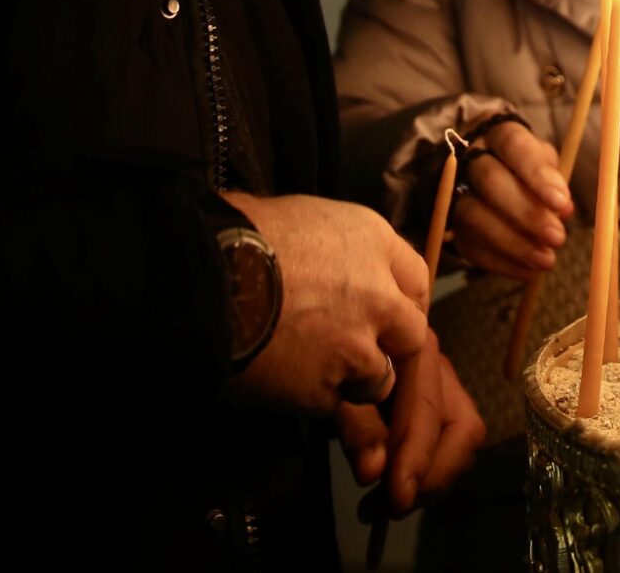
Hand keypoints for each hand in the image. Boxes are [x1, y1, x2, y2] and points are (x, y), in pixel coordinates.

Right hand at [224, 192, 430, 414]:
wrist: (203, 281)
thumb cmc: (238, 234)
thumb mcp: (301, 216)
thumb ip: (334, 244)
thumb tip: (324, 253)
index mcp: (373, 242)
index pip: (416, 277)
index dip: (399, 297)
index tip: (385, 310)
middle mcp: (380, 296)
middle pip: (412, 333)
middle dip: (390, 343)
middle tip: (358, 347)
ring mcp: (356, 349)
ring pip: (380, 379)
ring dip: (357, 379)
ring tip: (317, 370)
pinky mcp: (323, 390)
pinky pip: (332, 403)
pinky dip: (314, 398)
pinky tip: (285, 382)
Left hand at [340, 330, 488, 517]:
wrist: (327, 350)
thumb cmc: (329, 364)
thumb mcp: (334, 394)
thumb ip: (358, 428)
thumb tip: (374, 473)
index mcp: (416, 349)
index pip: (430, 409)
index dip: (418, 458)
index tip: (397, 499)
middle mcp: (440, 367)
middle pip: (464, 429)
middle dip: (434, 475)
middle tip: (392, 506)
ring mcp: (445, 389)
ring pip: (463, 443)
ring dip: (431, 481)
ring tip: (387, 504)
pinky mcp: (440, 410)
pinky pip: (451, 448)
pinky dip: (428, 476)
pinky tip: (395, 490)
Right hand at [451, 119, 574, 279]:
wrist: (482, 175)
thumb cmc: (524, 167)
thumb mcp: (542, 162)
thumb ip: (553, 181)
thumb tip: (562, 210)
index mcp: (497, 134)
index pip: (513, 145)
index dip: (537, 174)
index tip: (562, 203)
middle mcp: (469, 158)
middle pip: (490, 180)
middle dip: (526, 213)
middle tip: (557, 237)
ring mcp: (452, 191)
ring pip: (473, 215)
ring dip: (513, 242)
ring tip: (546, 260)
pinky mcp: (448, 224)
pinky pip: (469, 245)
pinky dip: (501, 262)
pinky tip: (528, 271)